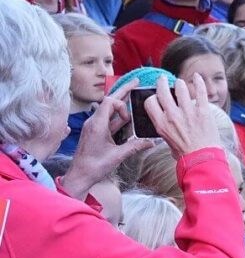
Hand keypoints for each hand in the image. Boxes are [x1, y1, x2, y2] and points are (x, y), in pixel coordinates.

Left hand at [62, 79, 152, 199]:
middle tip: (136, 82)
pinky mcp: (96, 132)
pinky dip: (118, 116)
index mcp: (97, 124)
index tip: (129, 118)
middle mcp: (94, 122)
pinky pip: (108, 119)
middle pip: (110, 101)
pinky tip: (127, 118)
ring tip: (133, 96)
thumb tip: (152, 142)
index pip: (110, 102)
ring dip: (121, 104)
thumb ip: (135, 146)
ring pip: (109, 110)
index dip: (122, 105)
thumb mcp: (118, 156)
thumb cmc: (94, 166)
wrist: (80, 175)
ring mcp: (94, 127)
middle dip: (123, 91)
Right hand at [144, 74, 222, 159]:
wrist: (202, 159)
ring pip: (181, 88)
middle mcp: (172, 116)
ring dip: (180, 83)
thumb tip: (164, 120)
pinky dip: (199, 82)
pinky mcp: (203, 111)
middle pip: (163, 91)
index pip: (150, 102)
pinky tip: (198, 76)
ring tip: (180, 83)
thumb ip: (164, 127)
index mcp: (161, 123)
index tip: (156, 96)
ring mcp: (188, 112)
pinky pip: (200, 91)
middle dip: (162, 82)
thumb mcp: (166, 141)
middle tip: (163, 80)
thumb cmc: (185, 153)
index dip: (153, 97)